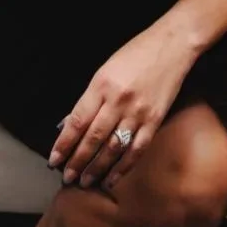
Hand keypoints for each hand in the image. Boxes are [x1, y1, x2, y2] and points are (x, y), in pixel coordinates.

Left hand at [50, 26, 195, 188]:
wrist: (172, 45)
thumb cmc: (136, 54)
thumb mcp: (105, 70)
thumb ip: (90, 98)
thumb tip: (73, 125)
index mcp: (102, 85)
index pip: (77, 121)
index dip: (64, 144)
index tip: (54, 159)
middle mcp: (118, 100)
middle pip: (93, 138)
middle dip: (77, 161)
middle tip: (67, 177)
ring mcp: (138, 112)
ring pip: (113, 147)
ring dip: (97, 167)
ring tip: (85, 181)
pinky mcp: (155, 119)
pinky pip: (136, 148)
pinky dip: (123, 166)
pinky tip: (112, 178)